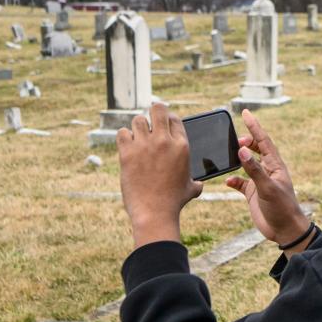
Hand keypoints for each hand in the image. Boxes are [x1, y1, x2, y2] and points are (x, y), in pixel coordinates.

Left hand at [117, 103, 202, 247]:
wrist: (154, 213)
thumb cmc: (174, 202)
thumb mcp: (191, 189)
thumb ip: (196, 181)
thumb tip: (199, 183)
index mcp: (182, 145)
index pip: (174, 119)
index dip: (167, 120)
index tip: (162, 127)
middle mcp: (164, 141)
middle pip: (157, 109)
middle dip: (154, 112)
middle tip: (150, 122)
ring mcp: (145, 145)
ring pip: (137, 120)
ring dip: (137, 127)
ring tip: (138, 138)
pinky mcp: (127, 153)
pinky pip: (122, 133)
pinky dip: (124, 138)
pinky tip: (127, 146)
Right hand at [224, 109, 309, 246]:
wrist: (285, 230)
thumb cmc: (282, 208)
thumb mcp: (267, 187)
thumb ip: (254, 169)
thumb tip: (242, 150)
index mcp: (275, 166)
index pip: (263, 141)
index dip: (254, 126)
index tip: (246, 112)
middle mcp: (268, 171)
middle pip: (256, 149)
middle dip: (246, 141)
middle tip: (235, 140)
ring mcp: (260, 182)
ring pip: (247, 164)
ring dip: (238, 158)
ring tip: (228, 154)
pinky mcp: (254, 194)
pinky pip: (241, 182)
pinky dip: (233, 179)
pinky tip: (227, 181)